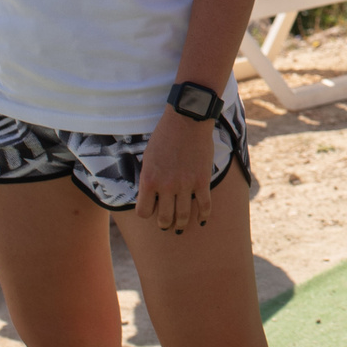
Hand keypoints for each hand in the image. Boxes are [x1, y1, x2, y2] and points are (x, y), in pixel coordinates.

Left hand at [137, 107, 215, 234]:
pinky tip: (201, 220)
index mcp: (149, 180)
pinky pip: (204, 205)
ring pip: (183, 215)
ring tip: (181, 226)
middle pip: (164, 218)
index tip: (151, 210)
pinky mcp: (202, 180)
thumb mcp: (148, 158)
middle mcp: (166, 186)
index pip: (143, 212)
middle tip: (167, 225)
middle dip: (164, 224)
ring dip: (181, 224)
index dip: (147, 214)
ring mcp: (185, 185)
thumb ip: (149, 178)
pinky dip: (202, 216)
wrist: (187, 120)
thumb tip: (150, 194)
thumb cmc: (164, 135)